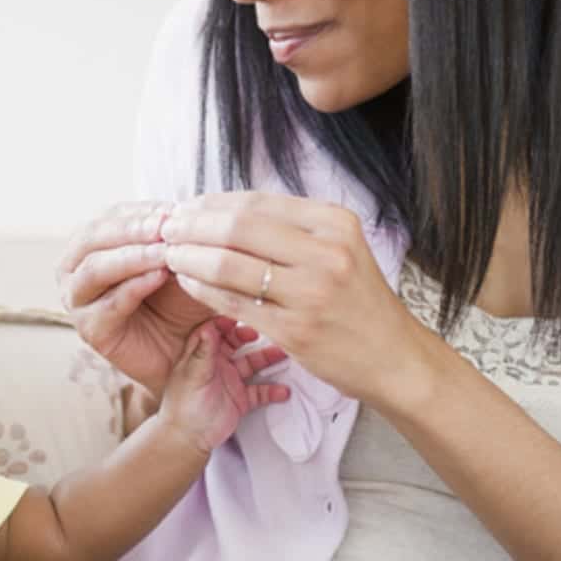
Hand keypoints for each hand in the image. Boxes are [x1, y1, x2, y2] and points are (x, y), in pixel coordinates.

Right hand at [57, 201, 214, 396]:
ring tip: (165, 252)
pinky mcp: (89, 329)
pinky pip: (109, 303)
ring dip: (132, 256)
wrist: (184, 350)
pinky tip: (160, 276)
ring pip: (95, 268)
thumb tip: (181, 209)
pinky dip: (135, 286)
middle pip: (94, 237)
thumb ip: (173, 237)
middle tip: (166, 225)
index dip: (142, 211)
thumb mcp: (179, 261)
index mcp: (91, 244)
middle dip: (132, 229)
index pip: (111, 216)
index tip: (174, 209)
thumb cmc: (179, 299)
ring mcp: (77, 300)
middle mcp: (75, 268)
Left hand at [157, 318, 289, 453]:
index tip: (238, 316)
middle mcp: (216, 364)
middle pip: (235, 343)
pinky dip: (272, 391)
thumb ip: (203, 353)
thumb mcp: (194, 376)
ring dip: (267, 358)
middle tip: (259, 333)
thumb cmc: (183, 407)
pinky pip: (260, 391)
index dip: (224, 322)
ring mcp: (230, 380)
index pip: (212, 331)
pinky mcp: (240, 399)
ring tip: (283, 354)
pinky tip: (283, 391)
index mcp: (200, 355)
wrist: (188, 439)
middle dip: (248, 335)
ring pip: (252, 364)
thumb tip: (209, 327)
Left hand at [160, 192, 436, 410]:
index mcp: (335, 223)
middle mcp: (326, 252)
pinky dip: (201, 289)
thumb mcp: (339, 249)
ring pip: (228, 264)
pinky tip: (186, 283)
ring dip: (188, 257)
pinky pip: (233, 302)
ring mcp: (311, 293)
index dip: (212, 204)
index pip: (257, 203)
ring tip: (169, 254)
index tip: (187, 208)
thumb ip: (292, 228)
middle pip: (238, 227)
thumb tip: (227, 208)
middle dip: (193, 225)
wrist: (393, 357)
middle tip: (167, 228)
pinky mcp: (296, 330)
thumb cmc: (357, 301)